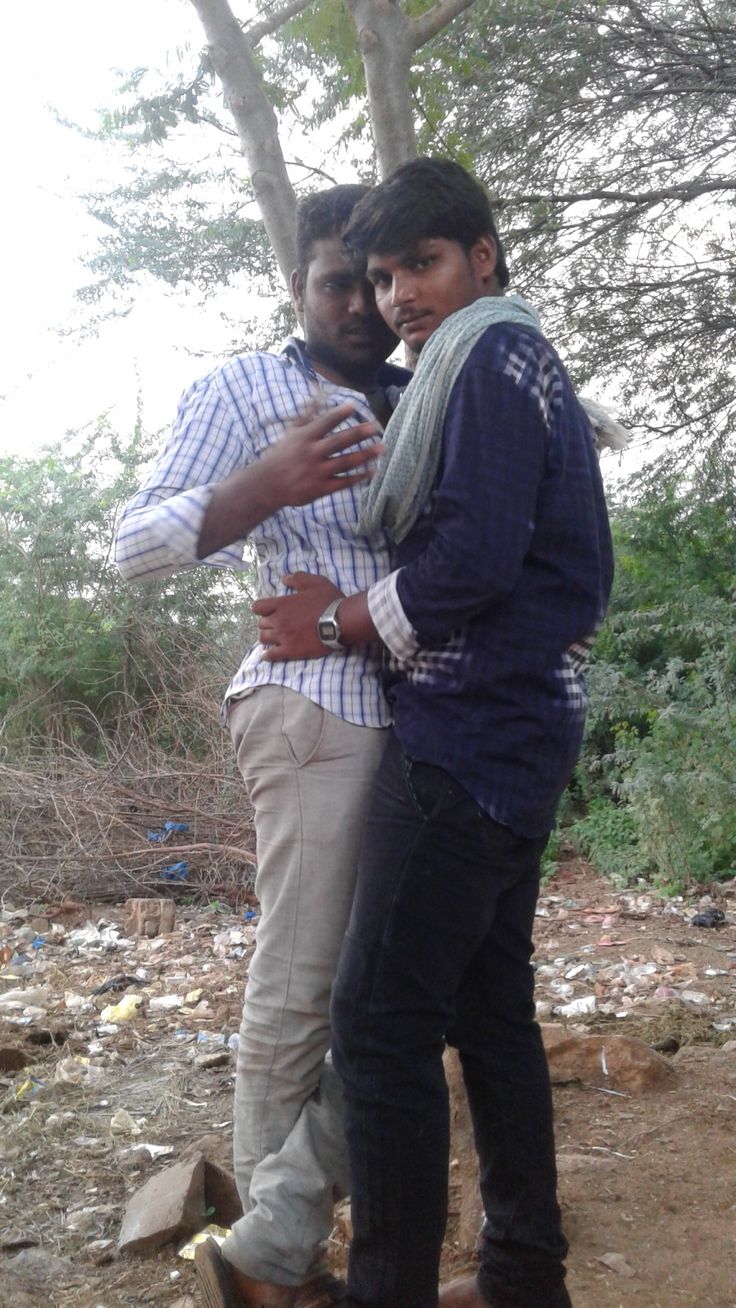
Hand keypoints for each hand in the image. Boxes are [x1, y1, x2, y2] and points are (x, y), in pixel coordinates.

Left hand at [253, 573, 343, 660]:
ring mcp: (283, 637)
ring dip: (267, 637)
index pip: (257, 607)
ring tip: (273, 637)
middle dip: (267, 623)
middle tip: (276, 624)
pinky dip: (267, 655)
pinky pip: (271, 655)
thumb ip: (298, 579)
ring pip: (263, 638)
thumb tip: (284, 579)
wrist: (341, 622)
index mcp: (281, 604)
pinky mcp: (290, 651)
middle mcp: (278, 621)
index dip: (261, 608)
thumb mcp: (315, 582)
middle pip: (261, 624)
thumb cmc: (328, 601)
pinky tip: (267, 655)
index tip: (267, 610)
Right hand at [257, 401, 383, 508]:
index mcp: (305, 437)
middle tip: (376, 427)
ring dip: (365, 455)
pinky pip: (343, 482)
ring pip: (345, 462)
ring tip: (381, 448)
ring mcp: (317, 472)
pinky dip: (359, 477)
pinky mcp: (321, 488)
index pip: (324, 423)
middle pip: (338, 441)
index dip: (338, 414)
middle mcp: (312, 453)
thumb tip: (318, 392)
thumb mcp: (293, 432)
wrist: (268, 484)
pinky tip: (373, 471)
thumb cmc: (283, 454)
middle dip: (358, 434)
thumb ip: (309, 414)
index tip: (353, 406)